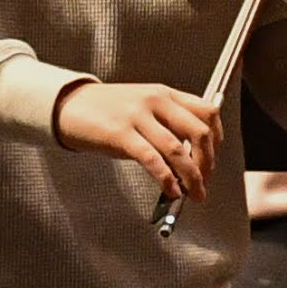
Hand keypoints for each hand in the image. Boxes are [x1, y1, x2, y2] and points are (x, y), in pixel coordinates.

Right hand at [57, 81, 221, 198]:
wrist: (69, 105)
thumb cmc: (107, 110)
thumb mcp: (144, 106)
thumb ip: (168, 123)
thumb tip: (191, 157)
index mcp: (165, 93)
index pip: (208, 112)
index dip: (217, 140)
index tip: (213, 160)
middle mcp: (156, 101)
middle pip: (199, 132)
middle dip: (208, 162)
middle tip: (205, 181)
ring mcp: (138, 116)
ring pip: (178, 150)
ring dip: (192, 177)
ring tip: (194, 193)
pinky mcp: (120, 134)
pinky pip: (152, 160)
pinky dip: (166, 179)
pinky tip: (171, 190)